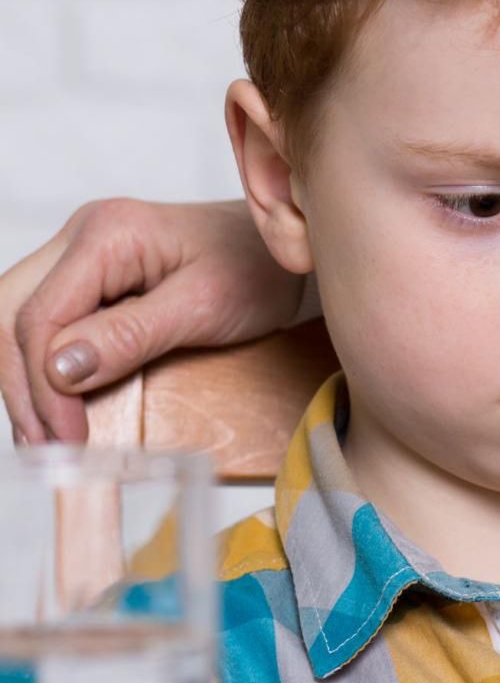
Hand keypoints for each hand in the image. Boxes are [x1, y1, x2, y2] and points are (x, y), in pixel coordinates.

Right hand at [0, 198, 303, 443]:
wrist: (289, 256)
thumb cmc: (260, 272)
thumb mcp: (206, 309)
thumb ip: (131, 336)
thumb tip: (60, 369)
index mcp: (105, 235)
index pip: (40, 317)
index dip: (44, 386)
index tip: (68, 438)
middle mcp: (82, 238)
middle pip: (11, 314)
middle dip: (20, 386)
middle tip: (48, 447)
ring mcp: (83, 256)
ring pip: (21, 320)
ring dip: (27, 381)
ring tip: (48, 439)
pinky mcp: (94, 280)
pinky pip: (50, 323)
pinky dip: (46, 368)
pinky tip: (60, 410)